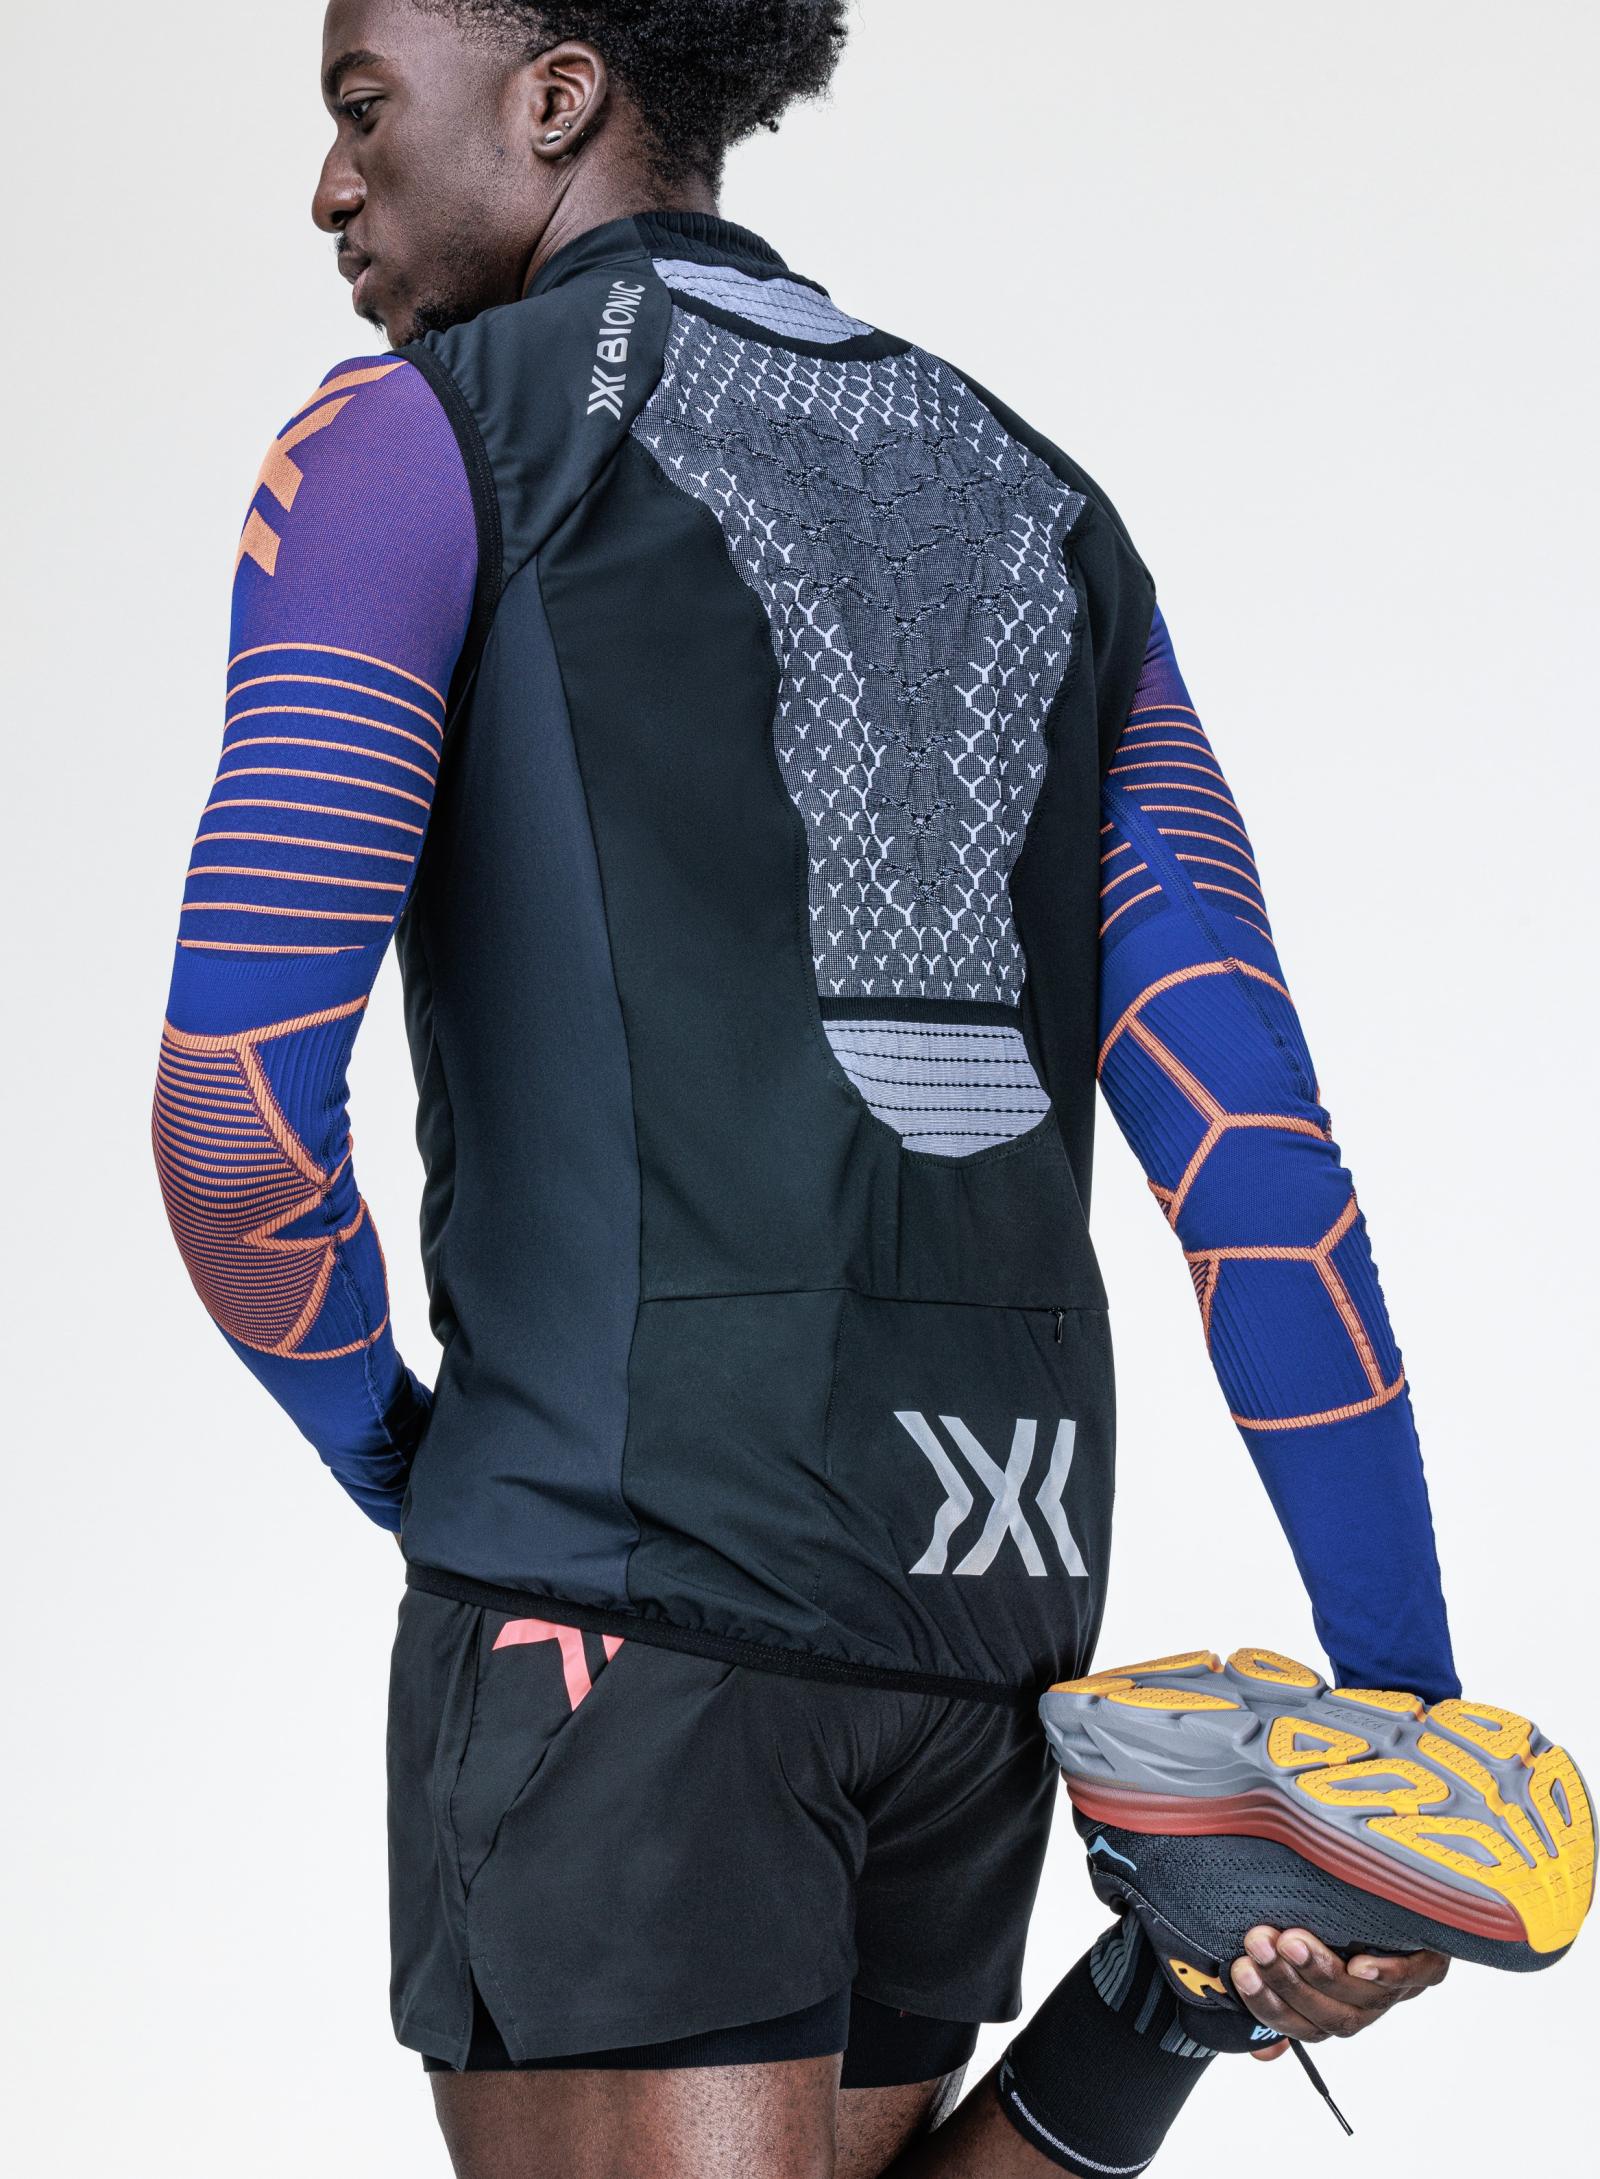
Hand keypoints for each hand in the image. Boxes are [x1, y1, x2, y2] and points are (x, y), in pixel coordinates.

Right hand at [1231, 1925, 1448, 2056]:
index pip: (1300, 2025)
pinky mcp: (1430, 1963)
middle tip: (1258, 1943)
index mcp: (1335, 2012)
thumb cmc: (1343, 1933)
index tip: (1239, 1970)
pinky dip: (1388, 1975)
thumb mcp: (1301, 1962)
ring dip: (1323, 1972)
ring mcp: (1399, 1989)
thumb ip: (1280, 1996)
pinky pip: (1416, 1977)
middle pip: (1330, 2014)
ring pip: (1362, 1996)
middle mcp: (1366, 2007)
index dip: (1267, 2004)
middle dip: (1288, 1981)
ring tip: (1292, 1941)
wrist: (1403, 1905)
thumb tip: (1263, 2055)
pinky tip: (1360, 1965)